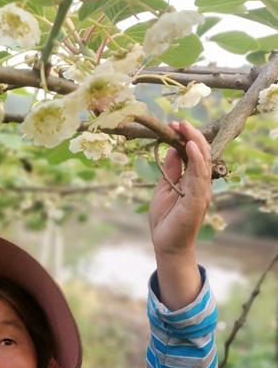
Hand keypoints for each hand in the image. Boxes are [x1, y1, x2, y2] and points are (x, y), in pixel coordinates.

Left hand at [149, 121, 211, 258]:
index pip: (195, 154)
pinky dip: (195, 161)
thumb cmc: (165, 219)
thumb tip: (172, 149)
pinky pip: (198, 177)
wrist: (166, 245)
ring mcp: (200, 192)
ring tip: (185, 128)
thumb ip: (170, 171)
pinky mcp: (196, 201)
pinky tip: (189, 148)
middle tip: (178, 122)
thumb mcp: (164, 189)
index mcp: (193, 181)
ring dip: (194, 143)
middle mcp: (200, 184)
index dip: (187, 138)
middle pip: (202, 154)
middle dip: (191, 135)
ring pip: (203, 162)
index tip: (174, 125)